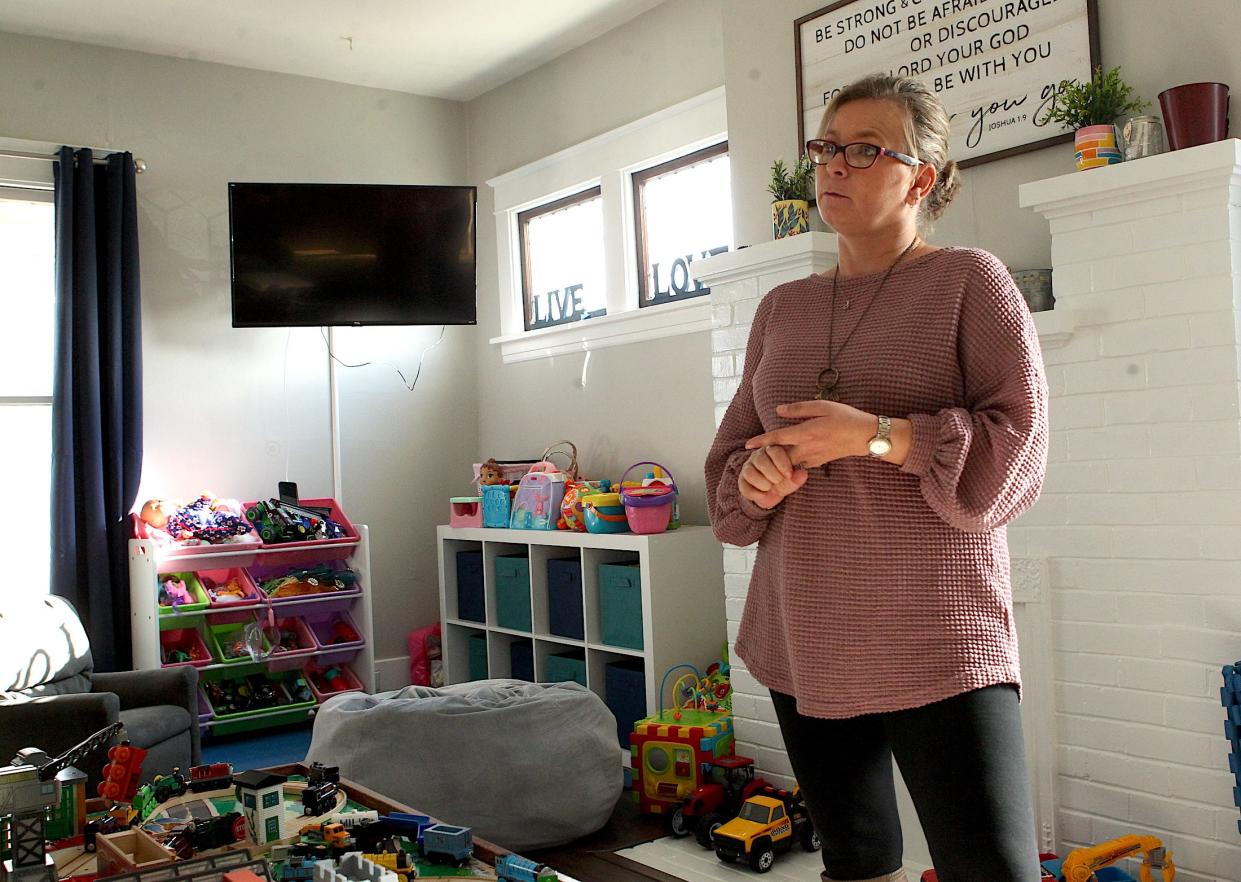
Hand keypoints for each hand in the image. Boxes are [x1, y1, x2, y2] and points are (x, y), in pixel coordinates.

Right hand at [738, 444, 808, 509]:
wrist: (773, 496)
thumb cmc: (784, 483)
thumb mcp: (792, 481)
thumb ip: (796, 478)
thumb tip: (803, 473)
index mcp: (773, 451)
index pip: (774, 451)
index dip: (781, 463)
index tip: (789, 474)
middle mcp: (758, 456)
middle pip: (760, 459)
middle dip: (771, 474)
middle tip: (779, 481)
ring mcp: (748, 467)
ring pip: (749, 471)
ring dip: (762, 482)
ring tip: (770, 488)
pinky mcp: (742, 480)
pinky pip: (744, 485)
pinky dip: (755, 493)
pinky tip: (764, 496)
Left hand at [746, 400, 873, 468]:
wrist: (864, 436)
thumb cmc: (845, 417)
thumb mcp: (822, 406)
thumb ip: (799, 409)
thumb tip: (779, 410)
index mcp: (806, 432)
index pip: (777, 438)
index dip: (761, 441)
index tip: (747, 445)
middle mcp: (807, 448)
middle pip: (779, 456)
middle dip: (766, 456)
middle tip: (755, 454)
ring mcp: (813, 458)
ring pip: (788, 463)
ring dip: (777, 461)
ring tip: (768, 456)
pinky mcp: (819, 463)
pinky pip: (799, 465)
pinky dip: (790, 464)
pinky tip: (788, 459)